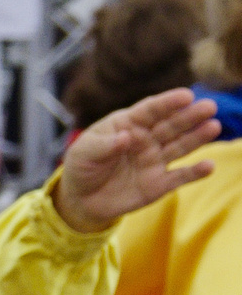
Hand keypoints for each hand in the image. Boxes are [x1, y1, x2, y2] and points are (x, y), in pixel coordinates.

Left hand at [54, 88, 220, 232]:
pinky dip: (194, 172)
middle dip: (189, 116)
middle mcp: (147, 139)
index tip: (185, 96)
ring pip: (180, 146)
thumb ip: (103, 145)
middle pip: (171, 125)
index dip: (167, 103)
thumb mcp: (83, 153)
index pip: (150, 110)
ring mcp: (155, 160)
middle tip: (209, 106)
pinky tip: (208, 166)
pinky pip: (180, 177)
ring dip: (197, 137)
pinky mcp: (159, 183)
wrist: (81, 199)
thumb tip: (126, 136)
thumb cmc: (82, 167)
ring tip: (213, 127)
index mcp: (128, 124)